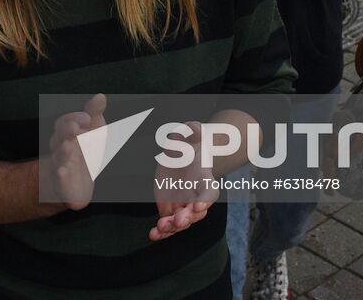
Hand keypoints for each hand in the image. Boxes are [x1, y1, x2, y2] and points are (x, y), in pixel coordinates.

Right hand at [45, 94, 106, 209]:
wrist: (77, 182)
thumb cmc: (85, 150)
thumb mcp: (93, 130)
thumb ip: (95, 113)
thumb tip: (101, 96)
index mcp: (67, 132)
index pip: (66, 121)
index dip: (75, 118)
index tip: (88, 117)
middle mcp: (60, 146)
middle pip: (59, 136)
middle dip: (66, 131)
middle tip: (75, 128)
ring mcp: (60, 164)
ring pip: (58, 157)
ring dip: (62, 151)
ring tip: (68, 147)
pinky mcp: (63, 183)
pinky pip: (59, 179)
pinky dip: (59, 175)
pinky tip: (61, 171)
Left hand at [150, 119, 217, 241]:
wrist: (181, 156)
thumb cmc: (188, 144)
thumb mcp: (189, 134)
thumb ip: (191, 131)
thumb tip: (193, 127)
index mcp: (204, 179)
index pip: (209, 192)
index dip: (205, 201)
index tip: (199, 206)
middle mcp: (196, 197)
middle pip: (196, 213)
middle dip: (188, 218)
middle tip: (178, 220)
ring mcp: (183, 206)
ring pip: (181, 222)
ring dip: (172, 227)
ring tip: (161, 228)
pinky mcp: (170, 210)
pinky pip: (167, 225)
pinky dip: (161, 232)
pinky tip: (153, 235)